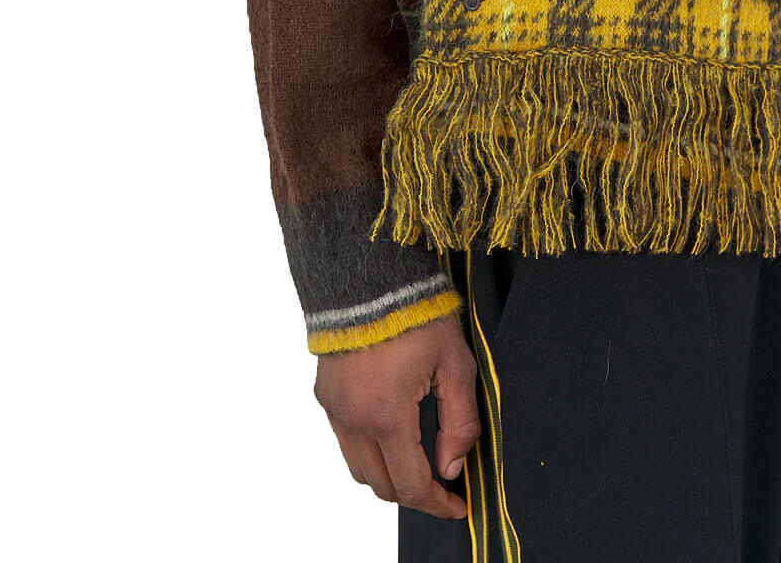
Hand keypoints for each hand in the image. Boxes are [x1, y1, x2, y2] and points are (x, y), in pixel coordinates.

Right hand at [313, 313, 479, 518]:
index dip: (437, 504)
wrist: (373, 280)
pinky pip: (344, 439)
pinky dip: (367, 449)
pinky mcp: (325, 394)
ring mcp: (335, 408)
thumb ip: (460, 424)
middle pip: (380, 485)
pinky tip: (390, 431)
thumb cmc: (418, 317)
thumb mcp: (456, 367)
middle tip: (440, 486)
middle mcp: (353, 419)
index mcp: (387, 416)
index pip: (410, 485)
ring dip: (387, 474)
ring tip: (415, 460)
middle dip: (413, 494)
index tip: (457, 505)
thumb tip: (451, 467)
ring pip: (358, 467)